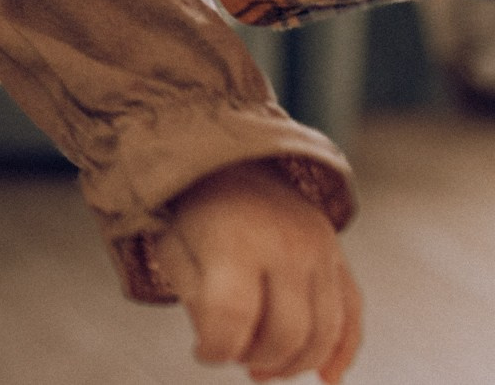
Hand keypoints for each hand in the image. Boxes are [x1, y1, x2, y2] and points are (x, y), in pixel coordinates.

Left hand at [155, 161, 361, 381]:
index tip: (202, 353)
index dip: (216, 349)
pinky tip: (326, 379)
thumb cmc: (196, 217)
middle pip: (286, 332)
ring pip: (323, 332)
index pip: (232, 315)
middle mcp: (287, 245)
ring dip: (294, 364)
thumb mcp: (176, 250)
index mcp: (236, 241)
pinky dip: (342, 352)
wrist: (234, 165)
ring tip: (262, 368)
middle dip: (257, 359)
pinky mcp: (339, 258)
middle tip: (235, 357)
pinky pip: (352, 314)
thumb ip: (198, 302)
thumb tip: (231, 349)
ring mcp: (321, 252)